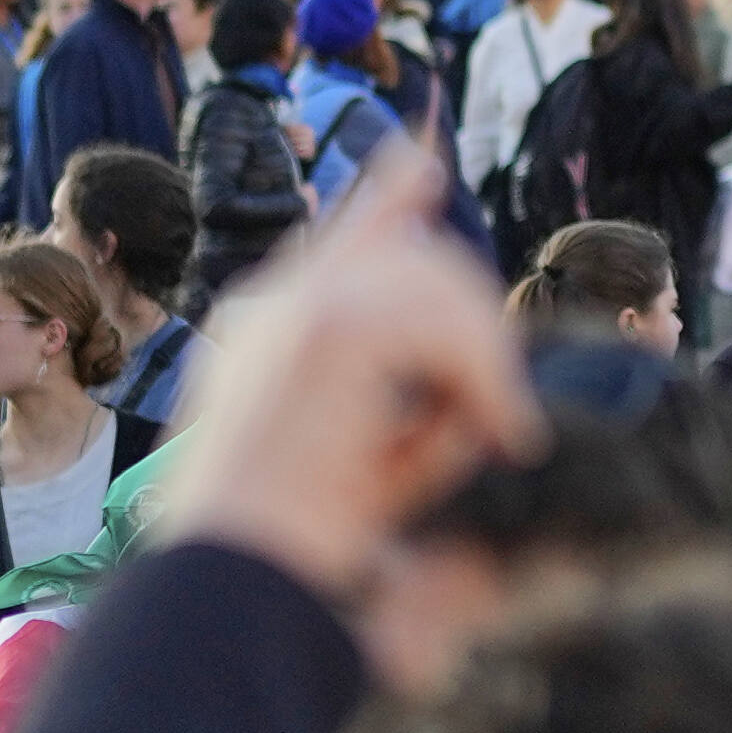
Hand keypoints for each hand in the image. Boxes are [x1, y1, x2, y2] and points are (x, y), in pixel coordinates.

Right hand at [140, 150, 543, 676]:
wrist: (233, 578)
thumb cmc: (298, 546)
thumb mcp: (375, 465)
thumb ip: (427, 411)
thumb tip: (497, 385)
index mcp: (268, 325)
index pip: (345, 232)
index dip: (390, 192)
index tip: (422, 153)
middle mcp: (279, 301)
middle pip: (416, 255)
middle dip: (471, 321)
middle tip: (498, 413)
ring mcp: (301, 304)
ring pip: (440, 284)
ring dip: (481, 362)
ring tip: (492, 436)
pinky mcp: (329, 325)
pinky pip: (448, 326)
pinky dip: (484, 380)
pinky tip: (494, 433)